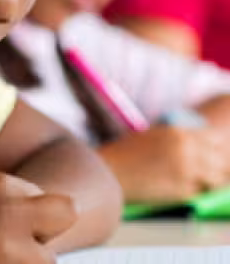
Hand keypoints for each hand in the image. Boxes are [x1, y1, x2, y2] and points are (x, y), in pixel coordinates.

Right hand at [99, 126, 229, 202]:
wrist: (107, 172)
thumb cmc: (125, 154)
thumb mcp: (154, 137)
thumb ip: (180, 140)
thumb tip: (204, 150)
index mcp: (180, 133)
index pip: (216, 140)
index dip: (216, 149)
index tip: (214, 156)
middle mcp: (188, 150)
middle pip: (222, 160)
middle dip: (218, 167)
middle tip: (208, 173)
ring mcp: (187, 171)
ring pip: (217, 179)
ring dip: (209, 182)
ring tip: (194, 183)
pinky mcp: (183, 192)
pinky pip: (201, 193)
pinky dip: (195, 193)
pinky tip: (179, 189)